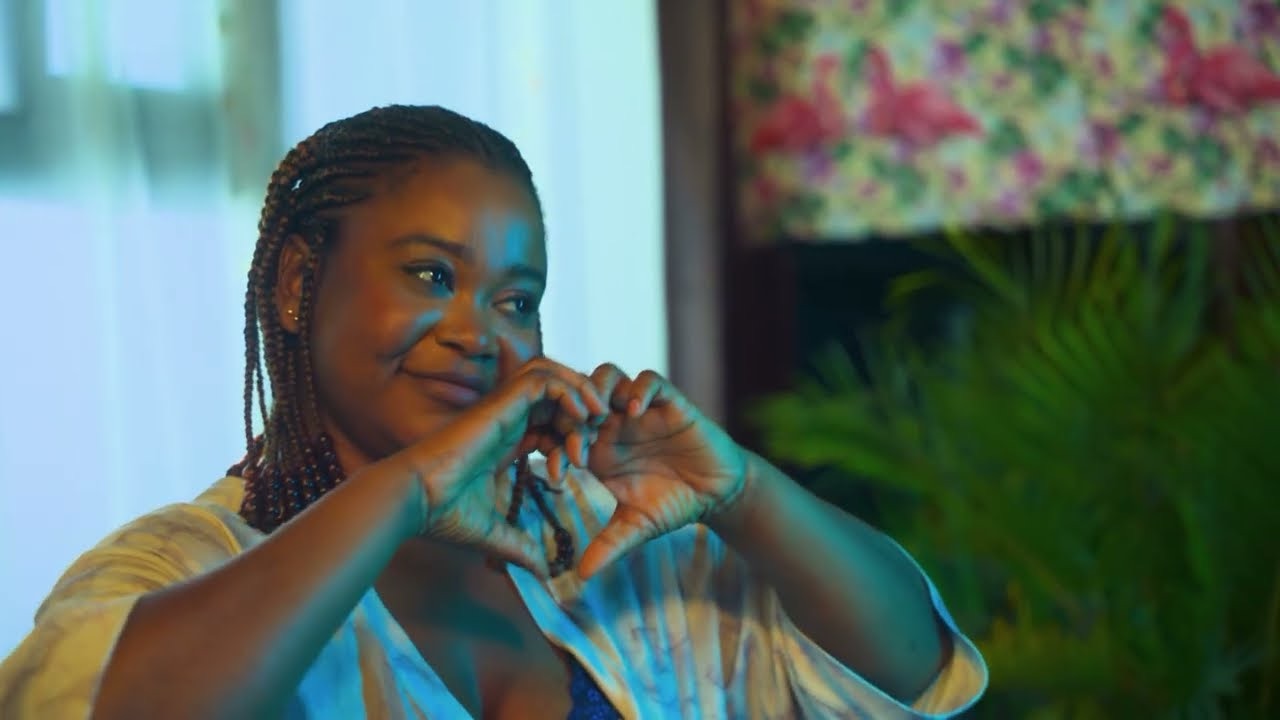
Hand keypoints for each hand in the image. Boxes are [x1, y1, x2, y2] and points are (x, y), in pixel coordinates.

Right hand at [388, 357, 606, 577]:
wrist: (414, 500)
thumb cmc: (443, 515)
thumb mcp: (494, 534)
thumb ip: (521, 547)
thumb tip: (543, 572)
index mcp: (506, 444)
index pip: (549, 423)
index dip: (570, 436)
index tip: (581, 463)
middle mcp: (507, 422)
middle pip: (555, 395)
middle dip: (582, 410)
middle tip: (598, 435)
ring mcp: (504, 409)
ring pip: (552, 377)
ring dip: (580, 391)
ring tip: (596, 416)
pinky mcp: (501, 402)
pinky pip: (544, 380)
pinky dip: (568, 389)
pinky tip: (581, 415)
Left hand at [568, 365, 748, 578]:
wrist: (715, 493)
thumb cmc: (671, 505)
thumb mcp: (636, 527)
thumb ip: (609, 545)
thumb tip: (582, 577)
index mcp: (597, 448)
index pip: (562, 433)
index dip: (554, 448)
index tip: (558, 472)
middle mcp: (613, 423)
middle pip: (577, 394)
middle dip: (569, 410)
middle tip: (574, 434)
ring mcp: (639, 409)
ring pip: (607, 376)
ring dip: (598, 389)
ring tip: (599, 414)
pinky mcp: (668, 401)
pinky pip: (647, 381)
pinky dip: (638, 389)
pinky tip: (634, 412)